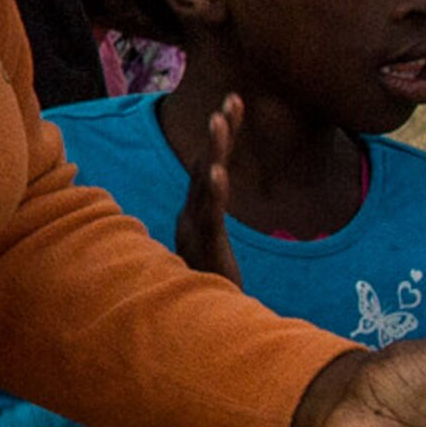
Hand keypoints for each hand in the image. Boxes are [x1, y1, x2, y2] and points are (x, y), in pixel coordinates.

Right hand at [172, 92, 247, 280]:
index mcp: (196, 212)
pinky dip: (213, 192)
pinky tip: (220, 173)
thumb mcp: (213, 248)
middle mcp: (191, 214)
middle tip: (231, 100)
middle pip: (206, 165)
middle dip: (219, 132)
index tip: (233, 104)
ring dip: (213, 150)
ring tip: (220, 120)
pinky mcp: (205, 246)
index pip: (210, 165)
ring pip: (204, 182)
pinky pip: (209, 215)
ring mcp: (195, 228)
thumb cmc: (209, 288)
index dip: (220, 136)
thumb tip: (216, 202)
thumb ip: (211, 222)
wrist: (200, 326)